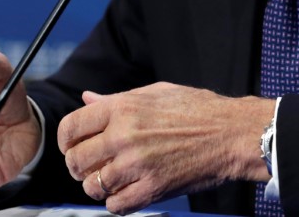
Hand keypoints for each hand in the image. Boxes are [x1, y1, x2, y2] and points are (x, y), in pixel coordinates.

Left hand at [57, 82, 274, 214]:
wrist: (231, 133)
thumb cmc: (199, 109)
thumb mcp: (155, 92)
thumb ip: (116, 99)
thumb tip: (88, 99)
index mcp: (123, 108)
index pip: (71, 128)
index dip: (67, 140)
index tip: (73, 146)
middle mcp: (124, 136)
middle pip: (76, 161)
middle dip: (79, 165)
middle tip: (91, 165)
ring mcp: (137, 165)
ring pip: (92, 186)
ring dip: (97, 185)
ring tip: (112, 178)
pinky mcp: (152, 189)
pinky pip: (115, 206)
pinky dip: (116, 202)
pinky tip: (127, 190)